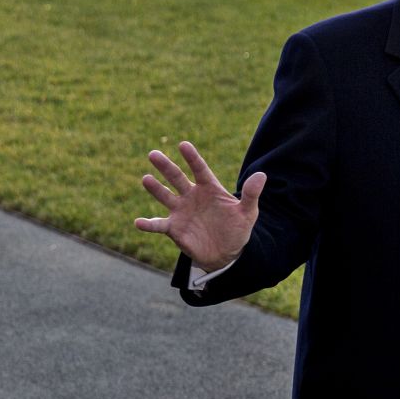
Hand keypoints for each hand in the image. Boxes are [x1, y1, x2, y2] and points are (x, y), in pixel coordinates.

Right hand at [134, 140, 265, 270]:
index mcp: (209, 189)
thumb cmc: (237, 229)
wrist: (226, 253)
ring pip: (165, 196)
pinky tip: (138, 222)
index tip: (183, 144)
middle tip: (153, 154)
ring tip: (146, 178)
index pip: (200, 170)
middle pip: (177, 178)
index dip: (192, 158)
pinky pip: (158, 224)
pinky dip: (148, 224)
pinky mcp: (174, 228)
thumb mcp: (247, 213)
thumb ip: (251, 194)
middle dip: (165, 166)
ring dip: (155, 188)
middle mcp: (192, 196)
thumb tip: (262, 175)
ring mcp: (181, 211)